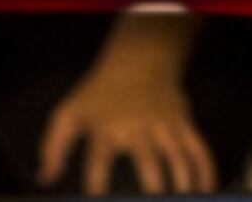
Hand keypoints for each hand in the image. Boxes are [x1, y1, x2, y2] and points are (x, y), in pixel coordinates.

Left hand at [38, 63, 215, 195]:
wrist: (138, 63)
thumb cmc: (100, 95)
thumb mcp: (69, 114)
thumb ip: (54, 147)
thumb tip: (45, 179)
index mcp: (106, 129)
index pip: (98, 164)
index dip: (97, 187)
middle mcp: (137, 129)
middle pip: (148, 163)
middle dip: (153, 190)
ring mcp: (164, 126)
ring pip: (179, 159)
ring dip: (183, 186)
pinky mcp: (184, 125)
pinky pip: (200, 150)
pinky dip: (206, 172)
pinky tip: (205, 190)